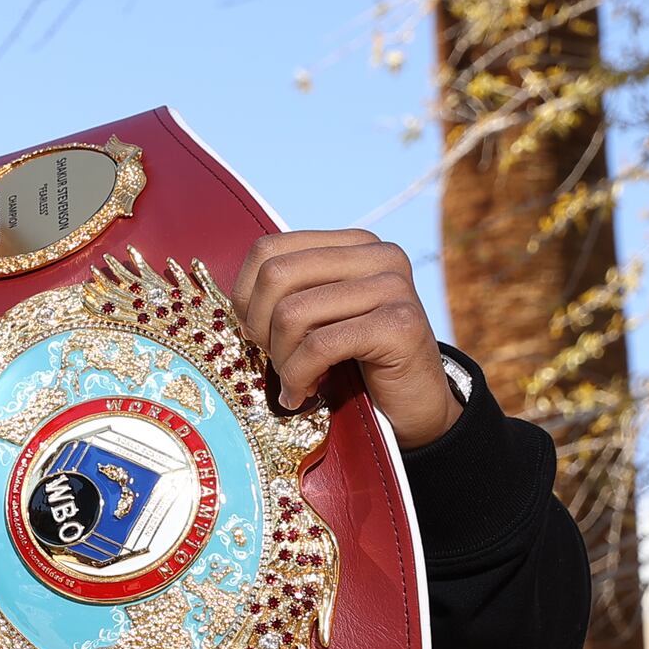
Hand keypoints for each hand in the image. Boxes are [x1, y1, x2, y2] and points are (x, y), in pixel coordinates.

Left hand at [232, 230, 461, 448]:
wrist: (415, 404)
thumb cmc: (355, 360)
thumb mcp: (318, 316)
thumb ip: (287, 293)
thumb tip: (234, 299)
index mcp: (353, 243)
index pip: (268, 249)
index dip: (246, 296)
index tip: (256, 332)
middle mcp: (378, 254)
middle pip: (276, 275)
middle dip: (260, 327)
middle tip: (272, 359)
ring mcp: (394, 286)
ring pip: (293, 313)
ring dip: (281, 359)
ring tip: (295, 380)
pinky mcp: (401, 325)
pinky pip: (319, 346)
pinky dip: (299, 377)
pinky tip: (305, 393)